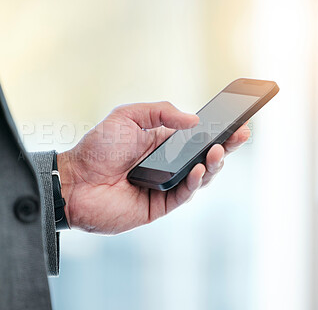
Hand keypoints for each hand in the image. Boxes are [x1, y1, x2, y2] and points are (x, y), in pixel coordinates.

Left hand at [57, 102, 249, 234]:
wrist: (75, 180)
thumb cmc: (98, 147)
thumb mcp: (128, 116)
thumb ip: (160, 113)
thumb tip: (194, 120)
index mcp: (163, 143)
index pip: (197, 136)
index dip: (218, 130)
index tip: (237, 120)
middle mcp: (168, 164)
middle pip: (204, 156)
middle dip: (225, 146)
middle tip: (242, 134)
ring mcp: (165, 185)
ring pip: (200, 177)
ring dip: (212, 164)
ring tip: (217, 150)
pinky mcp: (159, 205)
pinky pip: (183, 194)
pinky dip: (194, 182)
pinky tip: (198, 170)